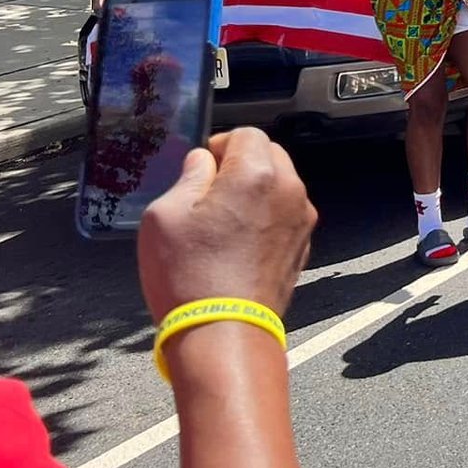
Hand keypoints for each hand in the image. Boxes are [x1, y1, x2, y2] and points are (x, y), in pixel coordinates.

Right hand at [138, 129, 316, 321]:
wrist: (224, 334)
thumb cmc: (189, 275)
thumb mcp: (165, 215)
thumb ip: (188, 176)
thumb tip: (203, 162)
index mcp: (257, 172)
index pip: (247, 133)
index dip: (220, 144)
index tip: (201, 166)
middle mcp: (289, 190)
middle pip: (269, 155)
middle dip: (241, 164)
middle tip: (209, 192)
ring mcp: (301, 220)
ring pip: (280, 185)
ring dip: (255, 191)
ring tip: (222, 222)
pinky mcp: (303, 247)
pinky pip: (285, 216)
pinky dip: (266, 218)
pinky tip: (238, 243)